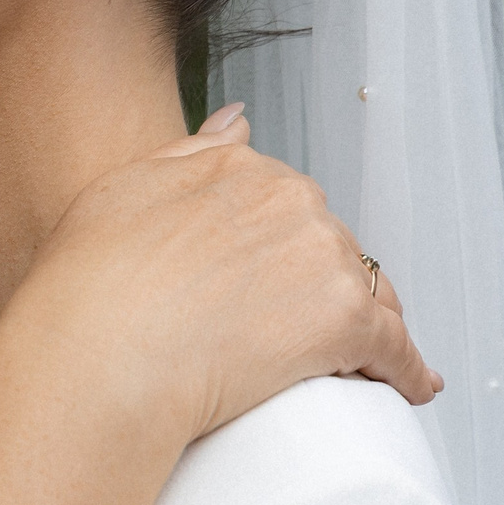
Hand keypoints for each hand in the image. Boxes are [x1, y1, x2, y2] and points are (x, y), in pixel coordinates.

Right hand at [33, 102, 440, 431]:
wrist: (99, 353)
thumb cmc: (92, 283)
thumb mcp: (122, 189)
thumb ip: (189, 152)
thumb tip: (238, 118)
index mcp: (240, 167)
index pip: (286, 202)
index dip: (280, 247)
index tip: (270, 279)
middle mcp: (291, 200)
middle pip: (330, 245)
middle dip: (322, 284)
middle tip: (293, 329)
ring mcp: (324, 259)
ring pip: (370, 292)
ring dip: (369, 323)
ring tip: (355, 362)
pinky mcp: (347, 322)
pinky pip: (396, 348)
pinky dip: (408, 370)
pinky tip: (411, 386)